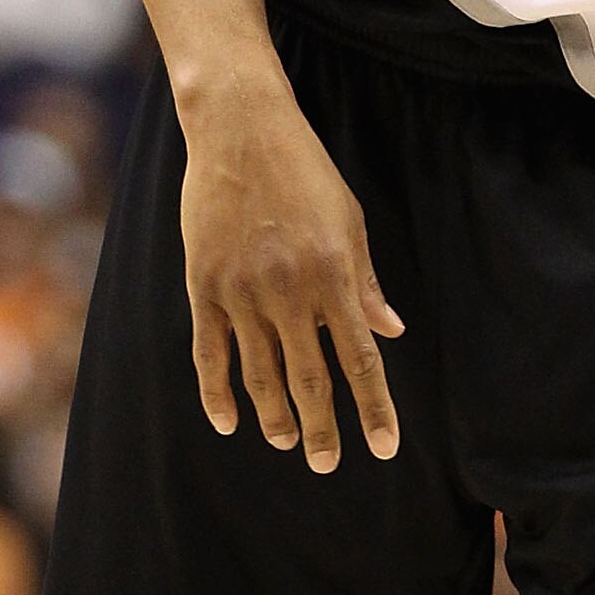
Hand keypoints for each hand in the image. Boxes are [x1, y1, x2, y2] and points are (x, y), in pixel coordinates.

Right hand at [180, 74, 402, 470]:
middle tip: (327, 464)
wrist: (240, 130)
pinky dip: (218, 391)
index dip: (375, 408)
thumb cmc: (305, 171)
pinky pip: (209, 351)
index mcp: (333, 275)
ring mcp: (241, 291)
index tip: (385, 448)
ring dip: (275, 415)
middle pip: (310, 377)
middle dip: (322, 428)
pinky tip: (229, 421)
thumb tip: (390, 332)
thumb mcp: (349, 221)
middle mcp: (288, 290)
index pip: (361, 358)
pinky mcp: (204, 285)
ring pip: (259, 373)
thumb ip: (365, 282)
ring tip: (286, 442)